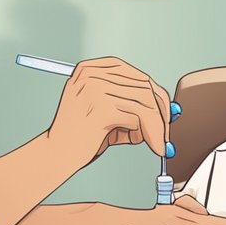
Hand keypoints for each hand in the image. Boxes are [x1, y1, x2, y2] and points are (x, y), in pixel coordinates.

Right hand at [45, 57, 172, 166]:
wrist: (55, 156)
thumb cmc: (80, 137)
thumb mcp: (107, 113)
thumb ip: (131, 106)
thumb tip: (171, 109)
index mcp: (90, 69)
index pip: (135, 74)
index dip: (156, 94)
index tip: (167, 114)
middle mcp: (91, 73)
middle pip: (143, 85)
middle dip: (161, 111)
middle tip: (167, 133)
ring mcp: (95, 88)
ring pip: (145, 102)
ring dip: (157, 126)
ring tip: (157, 143)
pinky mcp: (100, 107)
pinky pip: (139, 118)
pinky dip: (151, 133)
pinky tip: (151, 145)